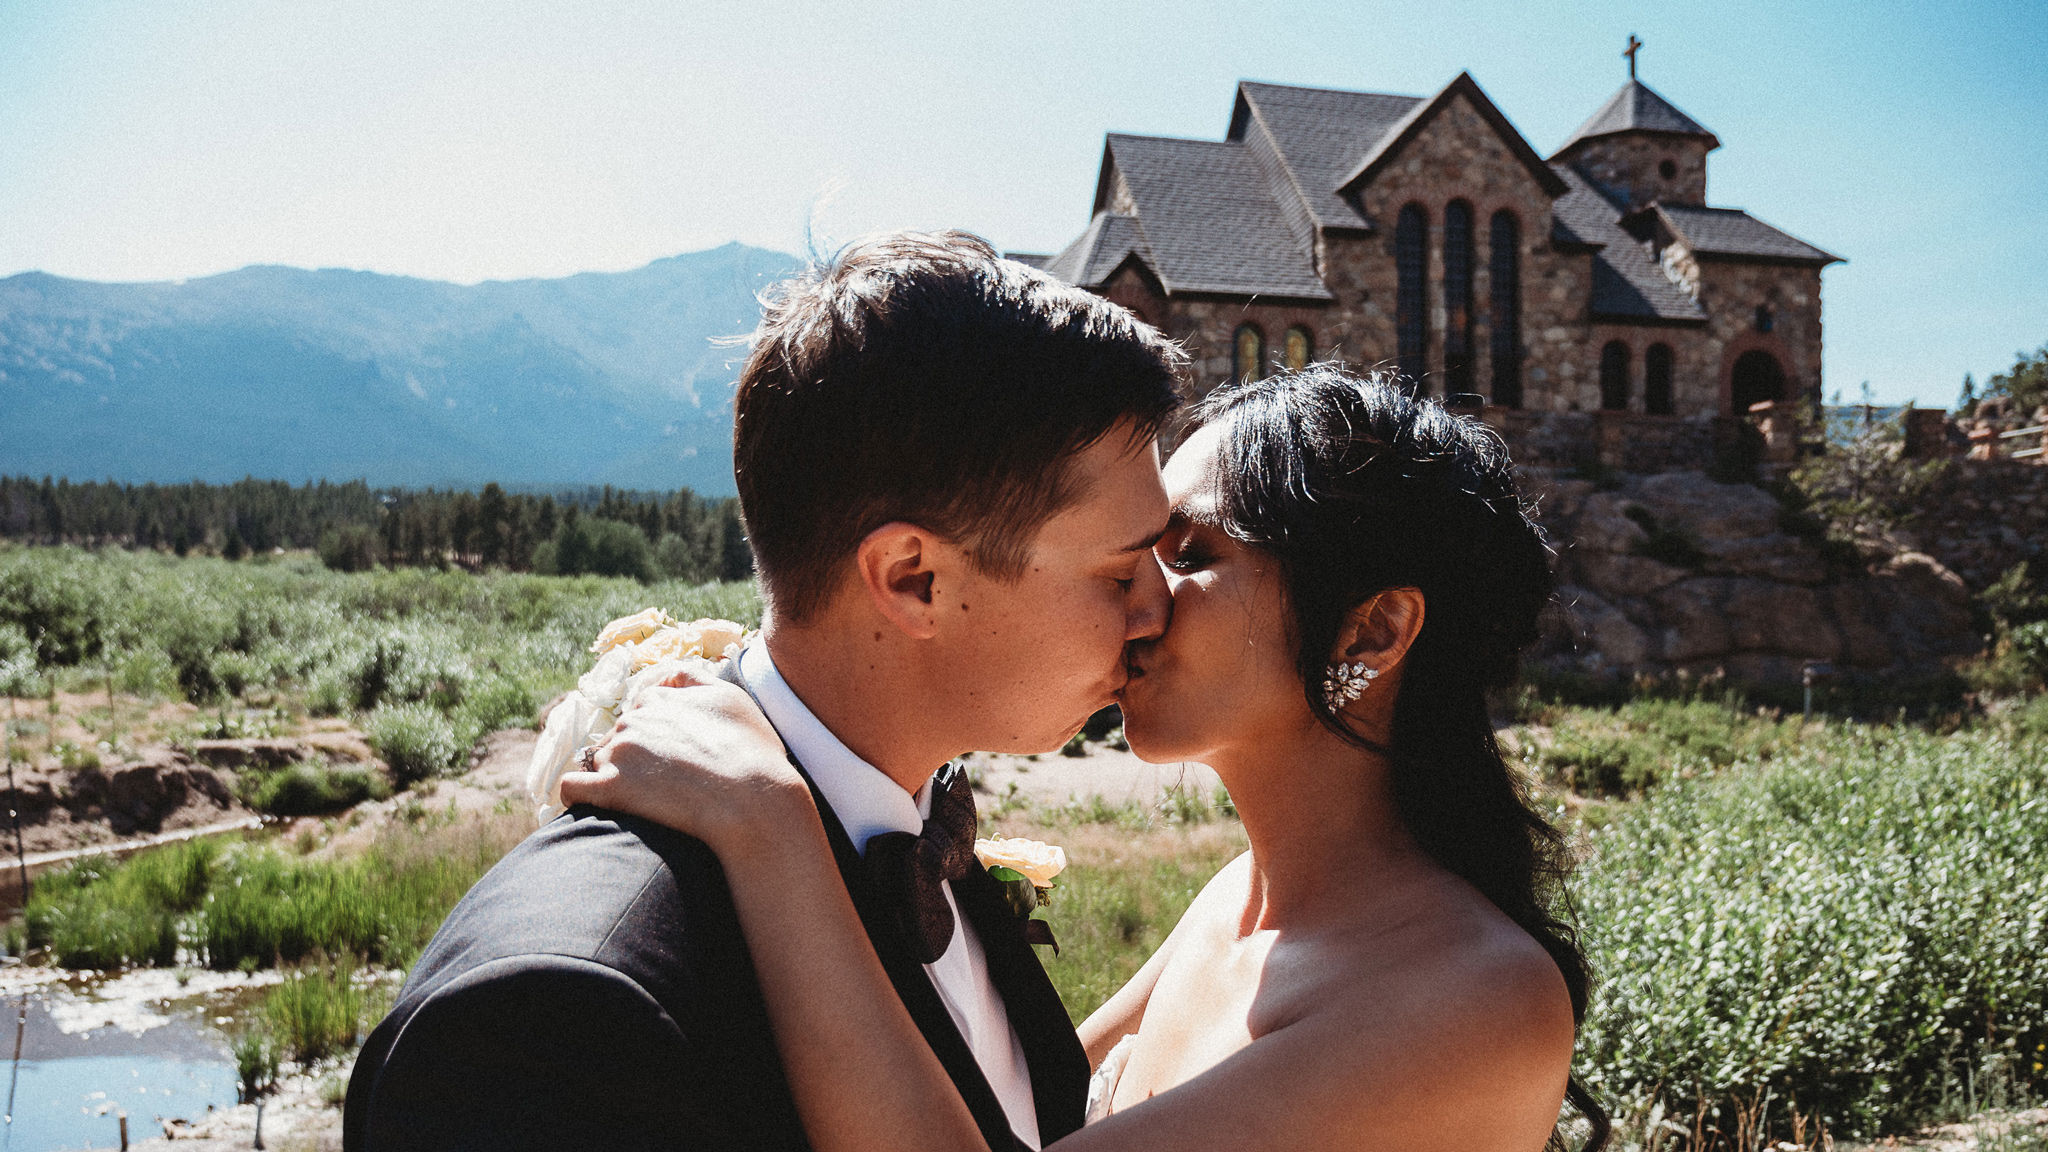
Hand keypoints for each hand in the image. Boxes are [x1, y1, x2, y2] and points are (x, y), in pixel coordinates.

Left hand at [557, 664, 813, 858]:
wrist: (754, 800)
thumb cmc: (752, 753)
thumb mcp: (732, 698)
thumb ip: (694, 679)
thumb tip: (667, 677)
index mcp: (659, 696)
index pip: (641, 710)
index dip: (656, 735)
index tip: (673, 758)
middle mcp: (633, 718)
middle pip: (618, 737)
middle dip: (634, 757)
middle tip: (664, 785)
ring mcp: (619, 752)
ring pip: (598, 761)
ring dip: (613, 778)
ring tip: (644, 803)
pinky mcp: (611, 789)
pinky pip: (572, 789)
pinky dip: (578, 795)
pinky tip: (594, 806)